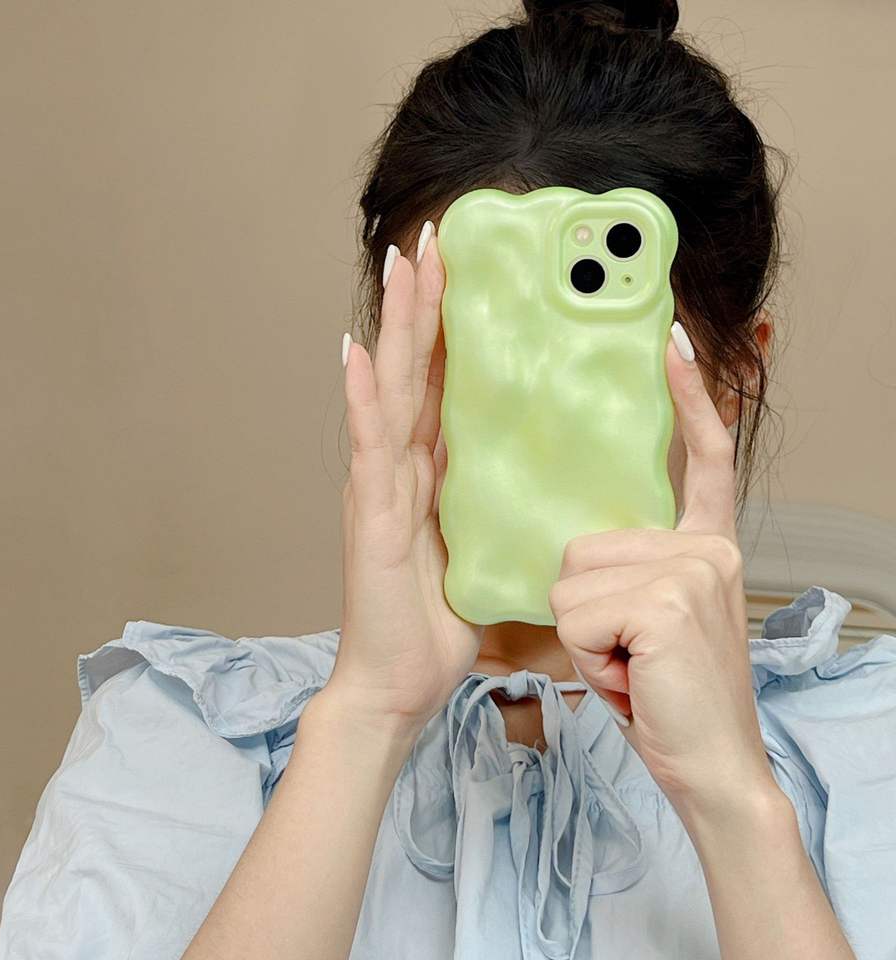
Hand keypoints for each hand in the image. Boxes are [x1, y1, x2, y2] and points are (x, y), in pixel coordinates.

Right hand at [329, 230, 483, 735]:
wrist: (397, 684)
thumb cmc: (436, 625)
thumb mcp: (482, 551)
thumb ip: (496, 506)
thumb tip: (541, 475)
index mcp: (428, 474)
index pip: (440, 385)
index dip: (448, 328)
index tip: (463, 273)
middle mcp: (399, 468)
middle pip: (412, 370)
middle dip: (424, 303)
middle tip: (435, 240)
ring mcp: (380, 487)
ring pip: (389, 391)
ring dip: (394, 327)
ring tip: (402, 266)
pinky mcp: (373, 516)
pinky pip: (369, 446)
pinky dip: (361, 398)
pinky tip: (355, 352)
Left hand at [547, 325, 776, 817]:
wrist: (709, 767)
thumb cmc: (667, 693)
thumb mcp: (648, 619)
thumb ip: (631, 568)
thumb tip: (580, 543)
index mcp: (703, 546)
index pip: (702, 460)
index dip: (691, 400)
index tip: (672, 342)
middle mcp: (706, 549)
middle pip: (583, 546)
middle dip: (585, 610)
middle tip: (630, 654)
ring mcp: (691, 571)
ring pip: (571, 582)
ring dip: (585, 638)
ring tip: (629, 666)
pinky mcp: (665, 602)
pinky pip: (574, 614)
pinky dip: (588, 658)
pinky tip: (631, 679)